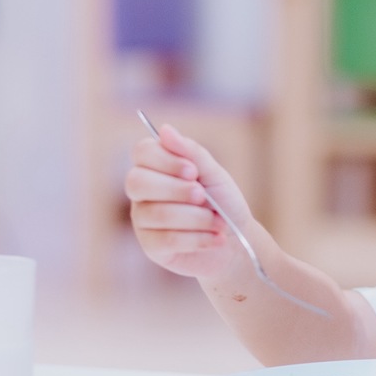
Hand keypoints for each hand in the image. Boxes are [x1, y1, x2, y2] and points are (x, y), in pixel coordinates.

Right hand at [124, 123, 252, 278]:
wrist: (237, 242)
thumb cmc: (224, 203)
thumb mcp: (215, 175)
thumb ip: (192, 153)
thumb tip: (165, 129)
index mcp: (156, 167)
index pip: (142, 152)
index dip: (166, 160)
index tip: (193, 172)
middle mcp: (143, 192)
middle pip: (137, 181)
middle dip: (176, 190)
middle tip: (203, 197)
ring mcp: (143, 219)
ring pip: (156, 213)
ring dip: (196, 218)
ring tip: (219, 223)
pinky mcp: (150, 246)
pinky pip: (166, 239)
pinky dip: (198, 238)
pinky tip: (215, 238)